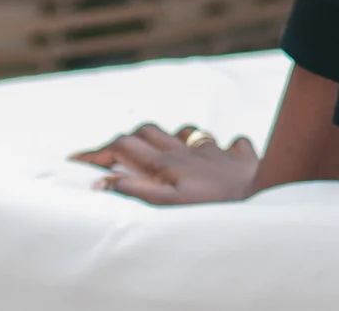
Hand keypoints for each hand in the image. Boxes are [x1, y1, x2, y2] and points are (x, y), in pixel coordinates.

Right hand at [70, 122, 260, 203]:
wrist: (264, 198)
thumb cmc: (215, 208)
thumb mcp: (170, 205)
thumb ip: (137, 191)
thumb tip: (103, 181)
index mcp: (166, 161)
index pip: (123, 146)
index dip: (96, 153)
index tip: (74, 161)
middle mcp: (189, 149)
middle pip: (149, 131)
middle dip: (127, 139)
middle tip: (113, 157)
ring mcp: (216, 150)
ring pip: (186, 131)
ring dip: (169, 139)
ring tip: (160, 153)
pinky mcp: (241, 157)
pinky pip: (230, 143)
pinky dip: (221, 147)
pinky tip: (220, 156)